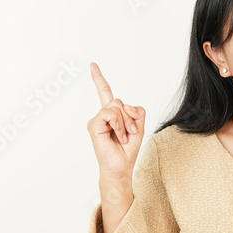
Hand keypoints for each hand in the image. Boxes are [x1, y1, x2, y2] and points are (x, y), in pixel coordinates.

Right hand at [87, 61, 145, 180]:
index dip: (99, 79)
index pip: (105, 92)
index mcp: (112, 114)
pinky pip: (110, 113)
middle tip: (130, 133)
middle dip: (130, 117)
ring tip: (123, 137)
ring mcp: (97, 120)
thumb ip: (137, 112)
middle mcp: (102, 115)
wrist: (121, 166)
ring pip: (117, 106)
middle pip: (119, 101)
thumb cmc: (128, 150)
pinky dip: (118, 124)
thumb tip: (126, 105)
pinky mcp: (94, 125)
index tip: (92, 65)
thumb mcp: (139, 127)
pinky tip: (118, 135)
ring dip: (125, 122)